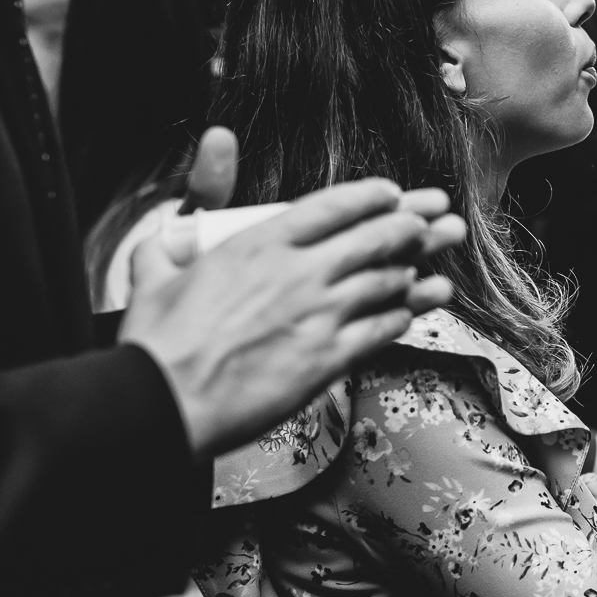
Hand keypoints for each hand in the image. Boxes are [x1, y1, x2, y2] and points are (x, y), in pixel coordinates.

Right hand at [121, 128, 464, 461]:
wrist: (165, 402)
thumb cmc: (157, 342)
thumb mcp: (157, 266)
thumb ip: (177, 231)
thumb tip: (174, 217)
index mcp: (261, 243)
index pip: (334, 205)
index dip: (371, 197)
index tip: (393, 194)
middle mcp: (300, 273)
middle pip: (375, 238)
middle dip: (413, 225)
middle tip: (437, 220)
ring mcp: (319, 316)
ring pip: (386, 282)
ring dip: (417, 270)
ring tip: (439, 263)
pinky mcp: (329, 359)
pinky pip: (381, 330)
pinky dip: (403, 315)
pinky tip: (414, 309)